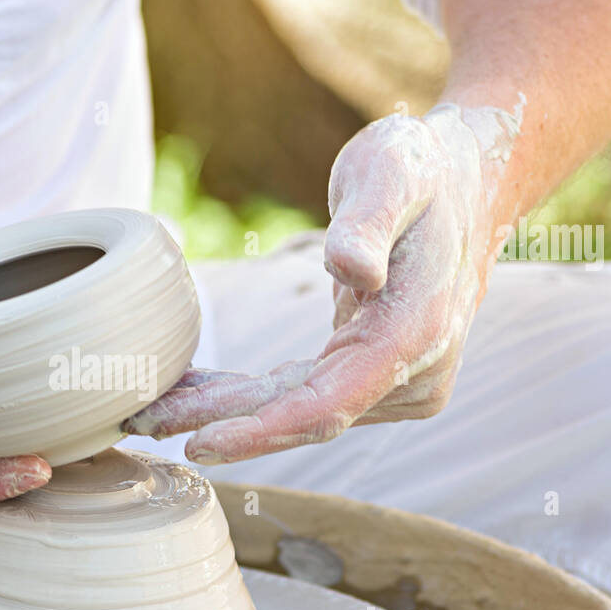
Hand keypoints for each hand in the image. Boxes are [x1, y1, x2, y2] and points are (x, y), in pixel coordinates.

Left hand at [126, 103, 518, 463]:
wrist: (470, 179)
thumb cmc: (424, 167)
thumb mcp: (392, 171)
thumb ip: (367, 221)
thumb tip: (351, 269)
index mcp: (417, 333)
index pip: (327, 405)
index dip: (260, 429)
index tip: (198, 442)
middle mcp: (415, 373)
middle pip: (303, 417)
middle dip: (222, 423)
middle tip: (140, 421)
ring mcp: (401, 381)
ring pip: (299, 412)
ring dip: (227, 412)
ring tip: (152, 408)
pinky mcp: (379, 375)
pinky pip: (306, 396)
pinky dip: (251, 398)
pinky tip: (197, 394)